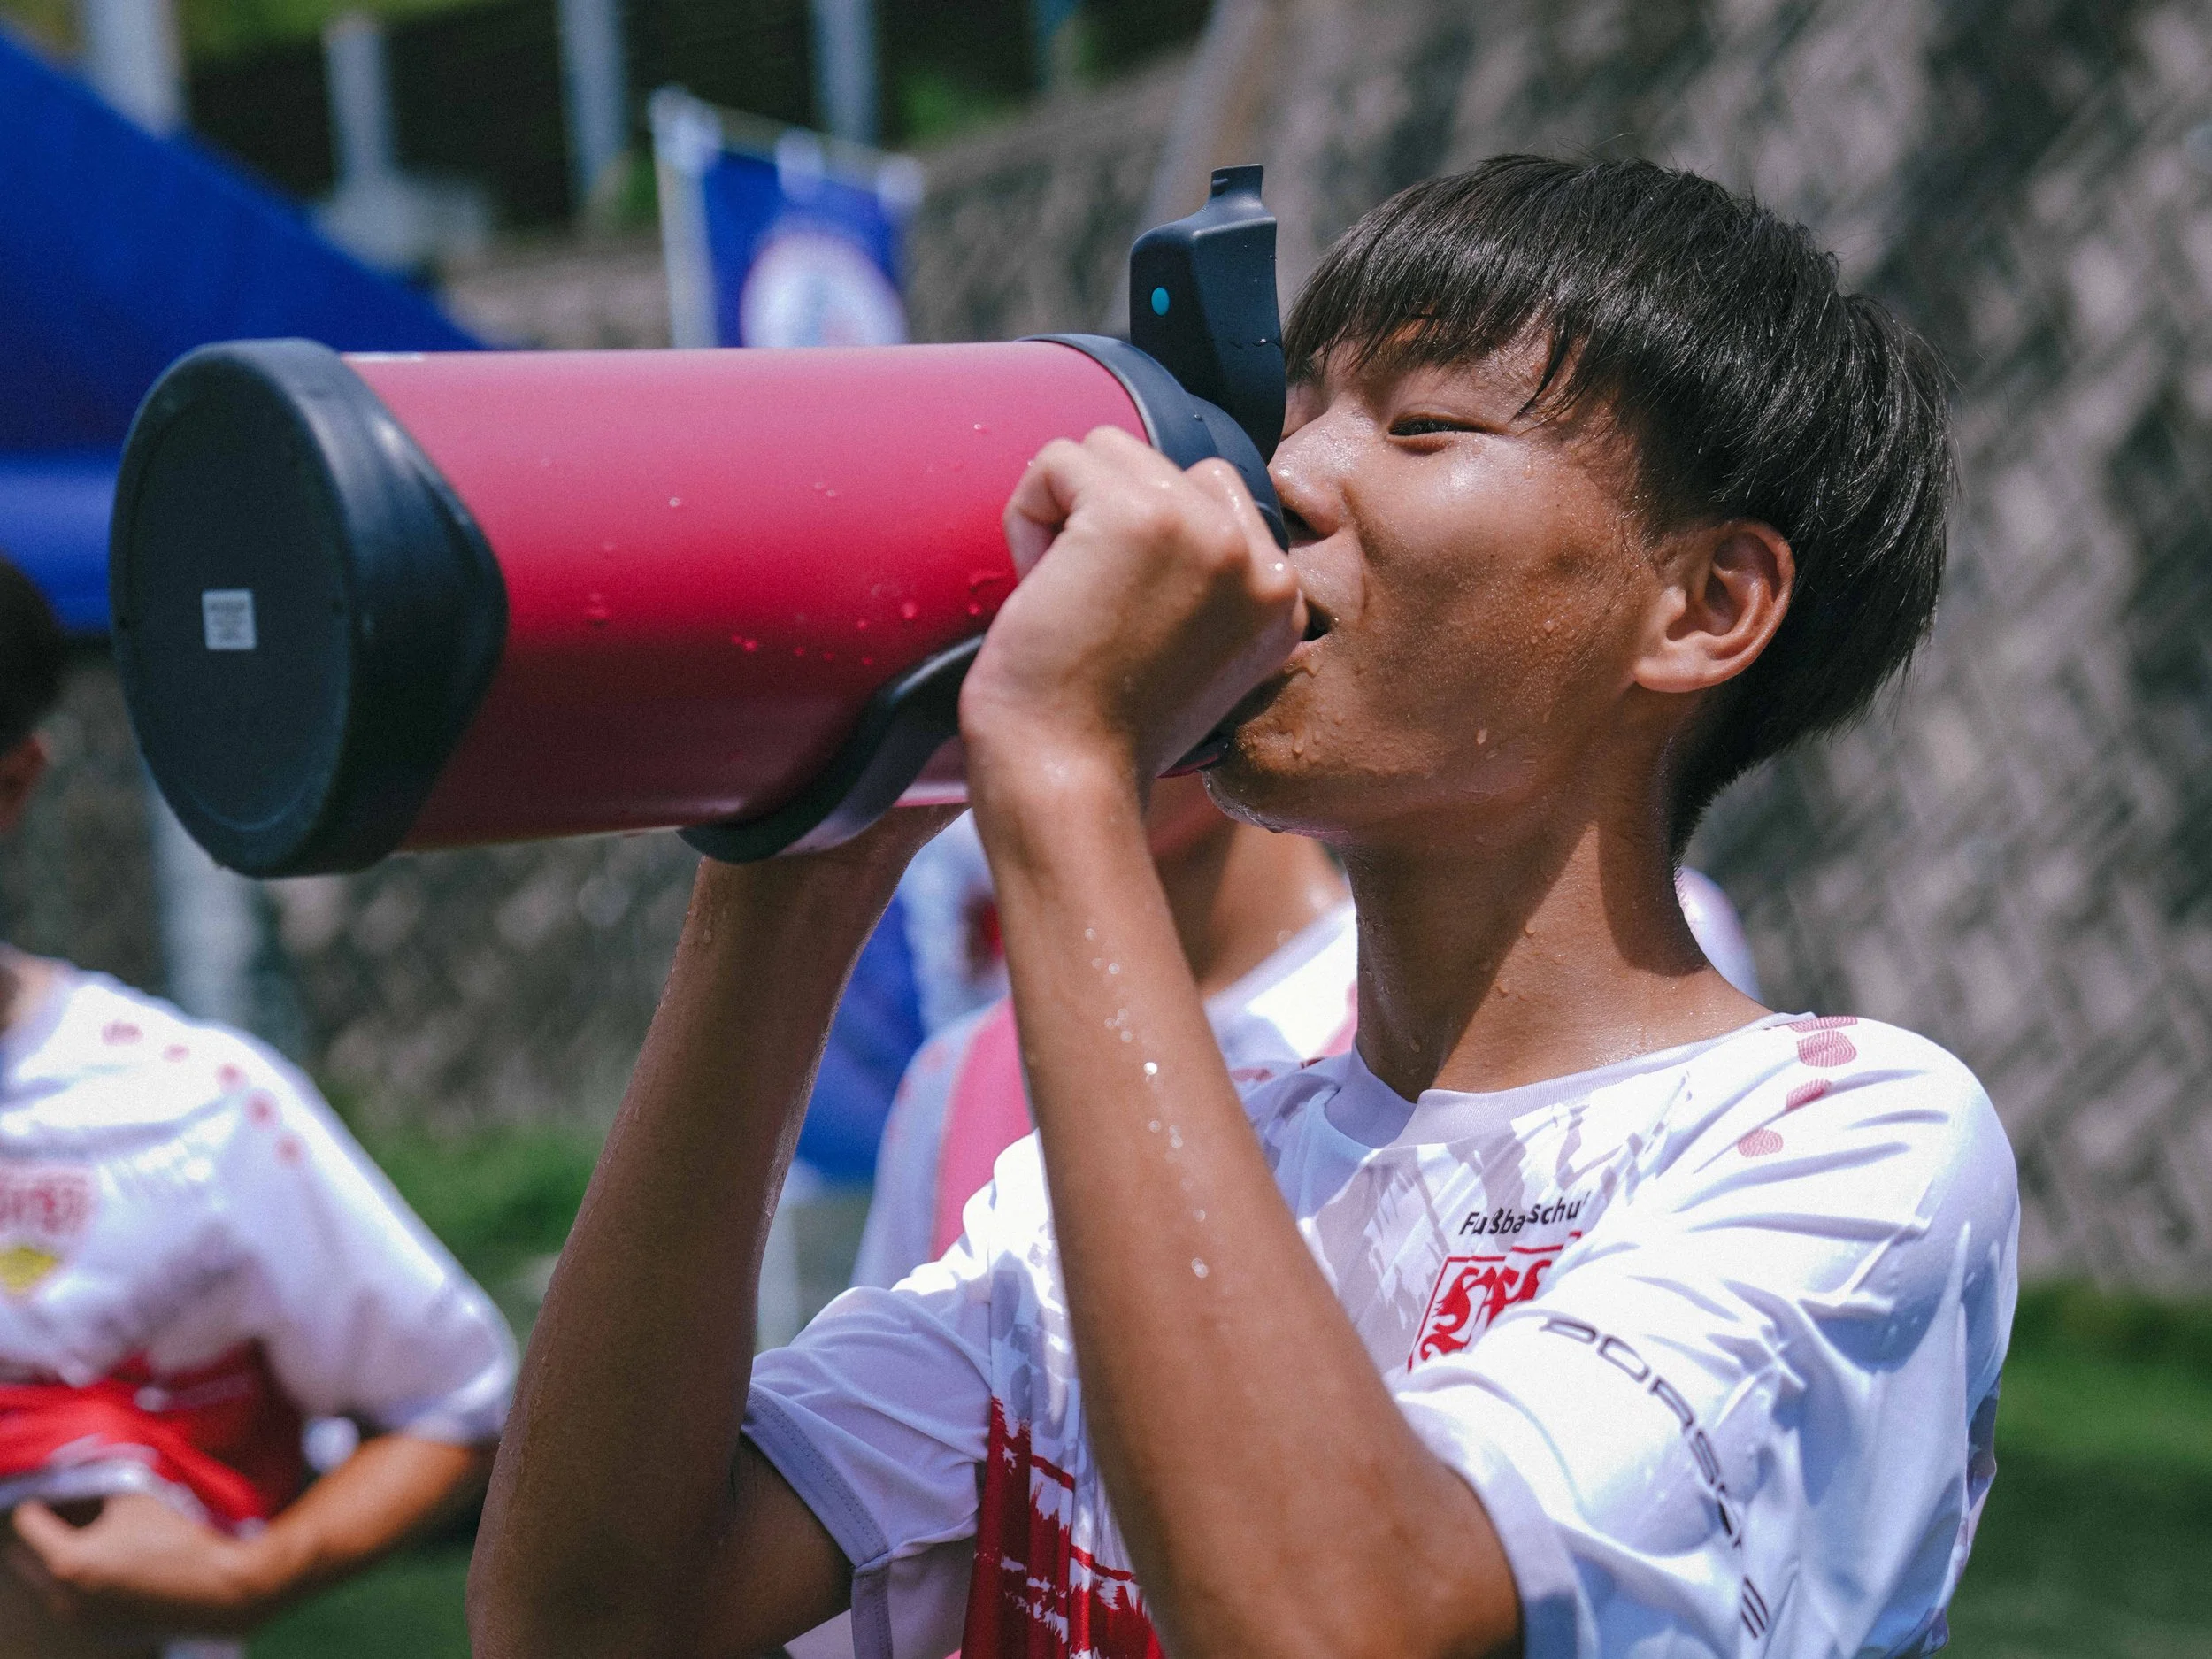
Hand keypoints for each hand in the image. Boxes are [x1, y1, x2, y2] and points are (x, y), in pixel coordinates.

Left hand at [6, 1494, 281, 1637]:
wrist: (217, 1589)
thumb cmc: (177, 1541)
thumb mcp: (138, 1497)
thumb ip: (101, 1481)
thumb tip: (81, 1467)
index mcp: (67, 1561)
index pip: (27, 1522)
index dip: (40, 1499)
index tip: (55, 1488)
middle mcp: (63, 1596)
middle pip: (29, 1556)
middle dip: (45, 1530)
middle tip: (68, 1508)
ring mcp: (80, 1618)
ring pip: (51, 1579)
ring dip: (62, 1555)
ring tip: (95, 1533)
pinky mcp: (99, 1630)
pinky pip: (74, 1598)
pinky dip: (83, 1578)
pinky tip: (115, 1560)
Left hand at [965, 427, 1305, 788]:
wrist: (1066, 783)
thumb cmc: (1100, 738)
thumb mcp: (1193, 660)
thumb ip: (1203, 588)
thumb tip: (1159, 515)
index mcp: (1282, 601)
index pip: (1211, 496)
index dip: (1142, 541)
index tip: (1121, 619)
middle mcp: (1259, 561)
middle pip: (1159, 466)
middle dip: (1103, 522)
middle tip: (1087, 614)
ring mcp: (1206, 532)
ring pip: (1108, 451)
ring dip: (1064, 515)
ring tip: (1064, 599)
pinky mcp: (1139, 515)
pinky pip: (1058, 460)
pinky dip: (1027, 516)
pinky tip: (1040, 589)